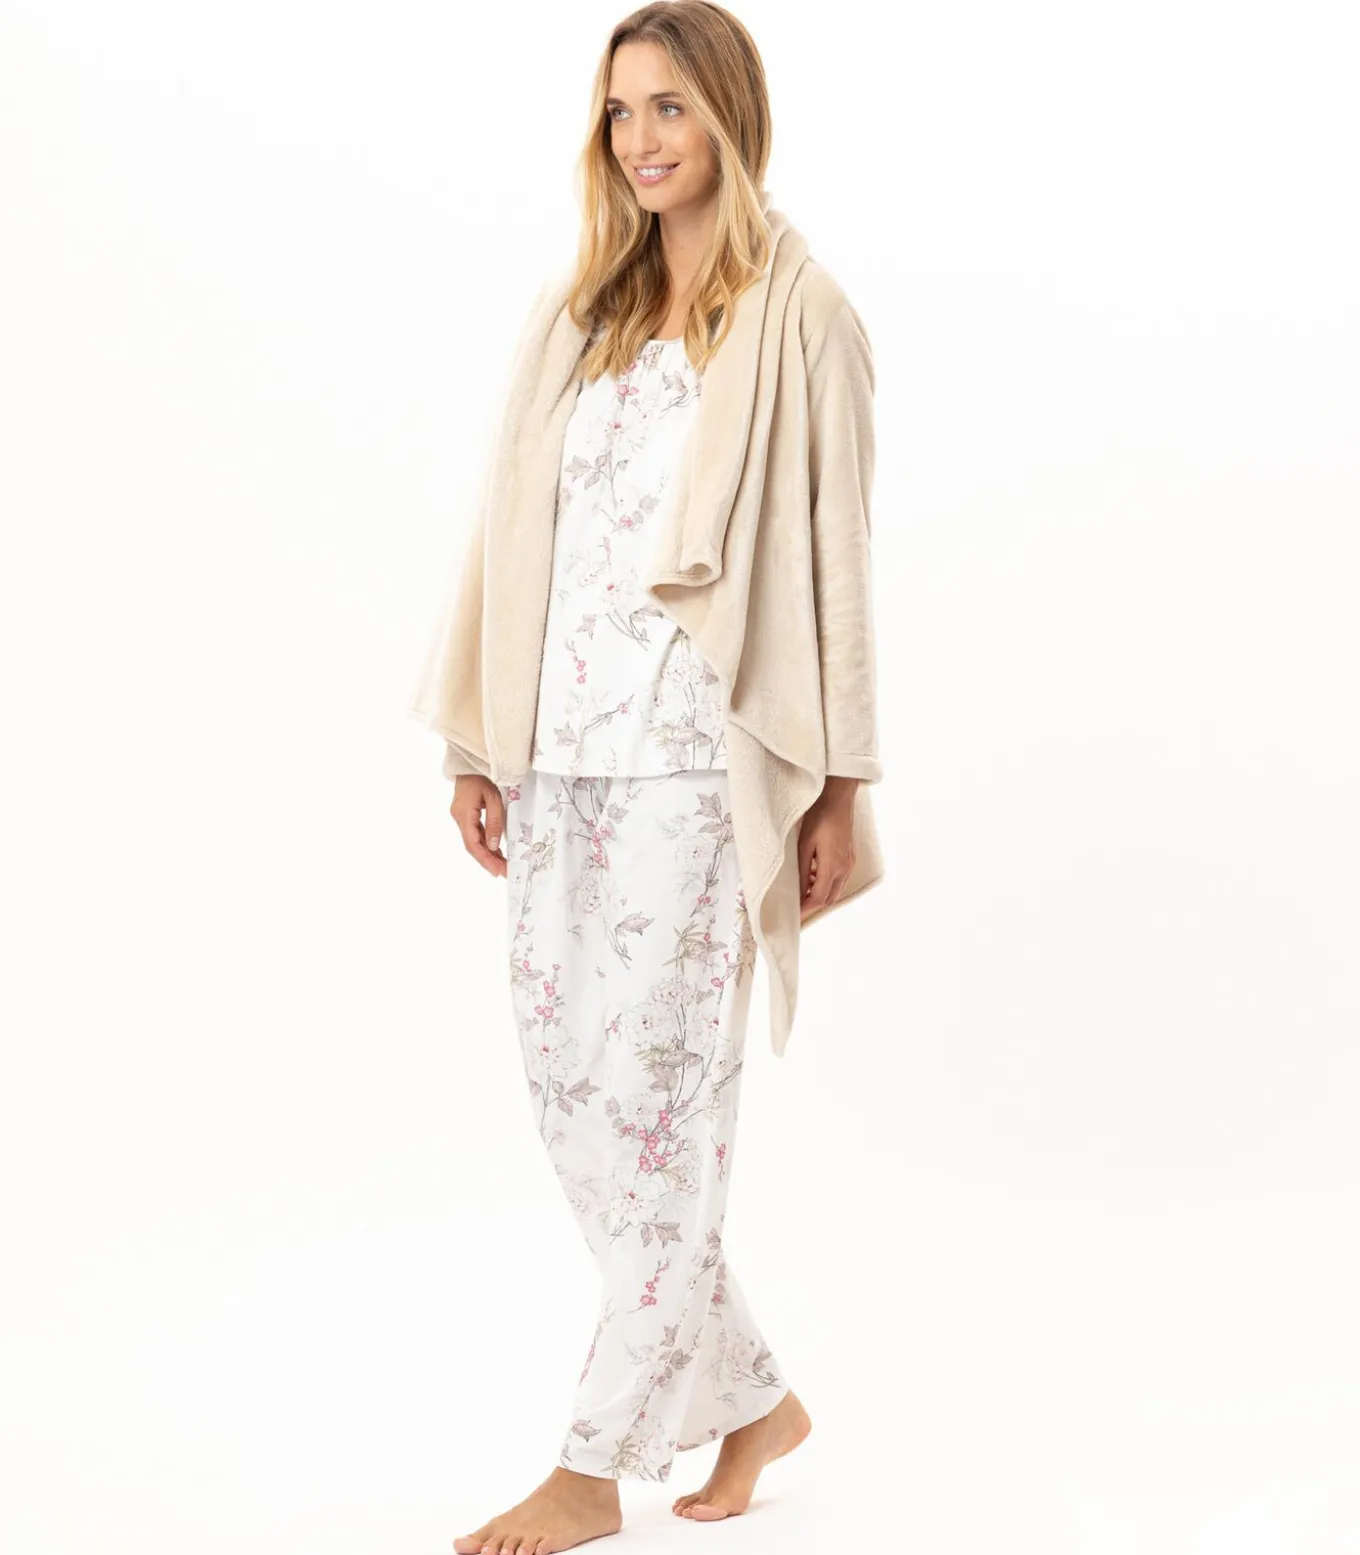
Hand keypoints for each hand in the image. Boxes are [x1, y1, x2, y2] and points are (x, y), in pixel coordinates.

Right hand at [450, 774, 507, 877]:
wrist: (470, 762)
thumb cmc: (483, 775)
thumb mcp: (494, 798)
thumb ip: (494, 822)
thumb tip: (494, 845)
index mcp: (464, 814)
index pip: (473, 844)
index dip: (485, 859)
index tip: (497, 871)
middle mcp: (459, 818)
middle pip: (472, 845)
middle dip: (487, 861)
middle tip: (503, 872)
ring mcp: (461, 816)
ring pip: (473, 841)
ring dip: (487, 853)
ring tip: (502, 866)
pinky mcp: (465, 814)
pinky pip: (475, 833)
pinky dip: (485, 843)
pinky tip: (496, 851)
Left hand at [798, 776, 858, 920]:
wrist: (838, 797)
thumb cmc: (819, 816)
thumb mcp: (804, 844)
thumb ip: (803, 871)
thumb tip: (799, 892)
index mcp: (833, 866)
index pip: (818, 898)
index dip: (805, 909)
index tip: (792, 914)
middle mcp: (845, 868)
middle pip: (829, 898)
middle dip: (812, 904)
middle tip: (795, 904)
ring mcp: (850, 863)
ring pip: (836, 890)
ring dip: (820, 893)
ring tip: (803, 889)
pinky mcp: (850, 856)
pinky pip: (840, 879)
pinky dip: (827, 883)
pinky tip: (814, 874)